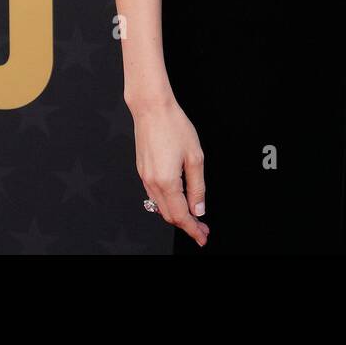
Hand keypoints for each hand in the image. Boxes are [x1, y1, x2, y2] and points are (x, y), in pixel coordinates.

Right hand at [131, 99, 208, 246]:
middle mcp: (152, 183)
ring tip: (193, 216)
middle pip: (169, 215)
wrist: (151, 109)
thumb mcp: (195, 157)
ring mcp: (145, 177)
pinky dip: (167, 203)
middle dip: (186, 225)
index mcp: (167, 182)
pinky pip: (154, 195)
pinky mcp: (142, 170)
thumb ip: (197, 186)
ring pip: (160, 207)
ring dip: (177, 215)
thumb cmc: (174, 126)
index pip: (181, 215)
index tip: (203, 236)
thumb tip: (199, 208)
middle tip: (202, 228)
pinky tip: (178, 200)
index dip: (193, 229)